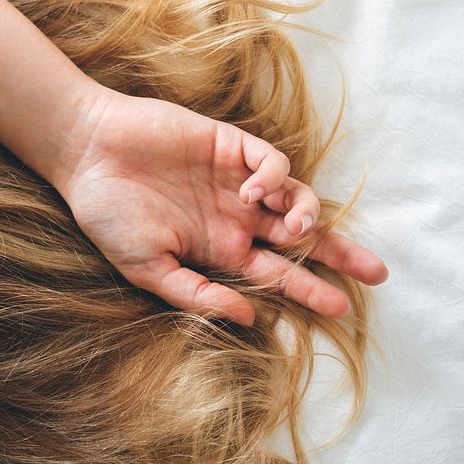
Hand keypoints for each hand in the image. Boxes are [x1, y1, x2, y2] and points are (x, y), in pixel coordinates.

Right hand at [53, 88, 388, 326]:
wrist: (86, 152)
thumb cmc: (109, 214)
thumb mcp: (148, 269)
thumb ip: (196, 294)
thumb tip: (249, 318)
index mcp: (219, 250)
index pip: (276, 274)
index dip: (310, 290)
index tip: (343, 309)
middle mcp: (235, 218)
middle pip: (300, 239)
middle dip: (338, 254)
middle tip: (377, 273)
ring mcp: (235, 181)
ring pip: (294, 199)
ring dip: (306, 216)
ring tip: (299, 228)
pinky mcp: (231, 145)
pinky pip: (271, 163)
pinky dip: (273, 178)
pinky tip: (253, 191)